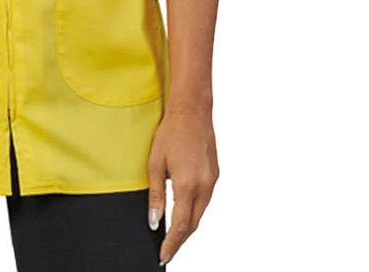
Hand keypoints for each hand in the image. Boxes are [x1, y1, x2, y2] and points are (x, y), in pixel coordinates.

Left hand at [147, 105, 218, 264]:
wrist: (192, 111)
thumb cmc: (170, 133)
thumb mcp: (155, 164)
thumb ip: (155, 196)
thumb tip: (154, 221)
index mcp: (187, 186)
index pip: (179, 226)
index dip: (171, 244)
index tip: (163, 256)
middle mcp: (204, 187)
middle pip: (193, 225)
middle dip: (180, 241)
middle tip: (167, 251)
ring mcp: (212, 181)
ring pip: (200, 214)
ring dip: (187, 227)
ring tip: (173, 236)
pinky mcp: (215, 175)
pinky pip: (205, 200)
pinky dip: (194, 211)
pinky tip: (184, 212)